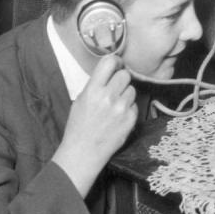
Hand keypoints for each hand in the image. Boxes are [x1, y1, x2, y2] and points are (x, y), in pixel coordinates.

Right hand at [52, 55, 137, 196]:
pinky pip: (135, 105)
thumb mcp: (80, 100)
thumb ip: (95, 85)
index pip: (109, 63)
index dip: (115, 61)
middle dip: (121, 79)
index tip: (116, 64)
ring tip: (115, 105)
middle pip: (125, 75)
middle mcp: (108, 97)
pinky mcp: (131, 119)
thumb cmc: (79, 126)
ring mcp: (121, 109)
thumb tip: (110, 71)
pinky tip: (118, 117)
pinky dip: (129, 109)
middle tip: (115, 87)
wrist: (84, 151)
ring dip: (126, 94)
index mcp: (92, 90)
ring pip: (132, 90)